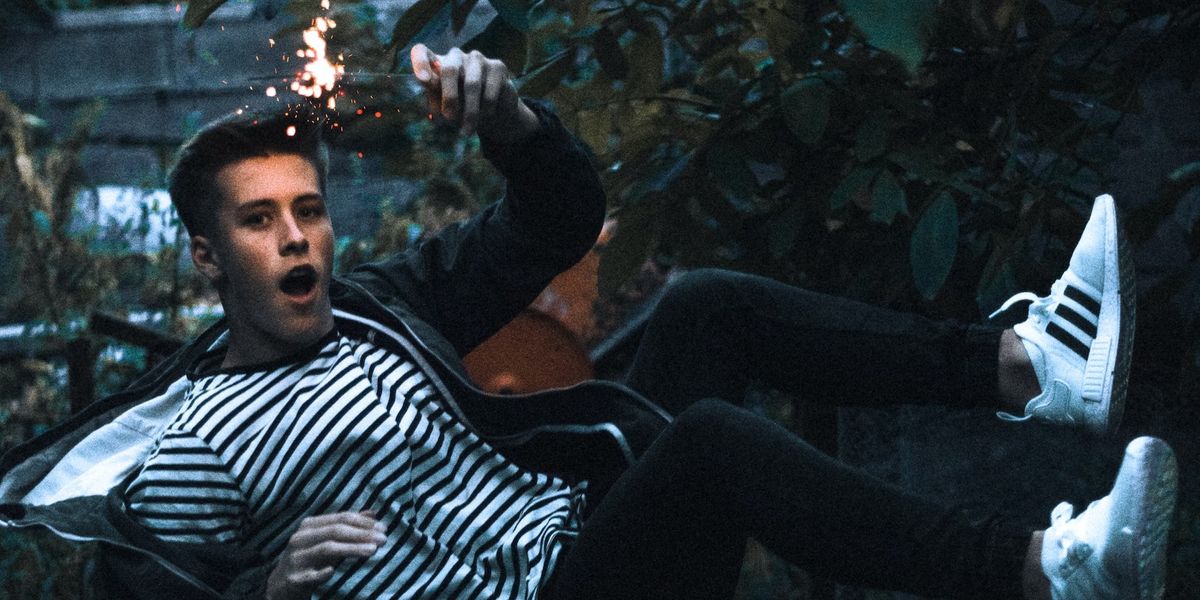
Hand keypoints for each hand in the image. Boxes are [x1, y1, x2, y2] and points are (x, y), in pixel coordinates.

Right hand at [265, 511, 385, 599]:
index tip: (383, 527)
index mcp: (310, 526)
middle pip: (335, 531)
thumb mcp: (328, 541)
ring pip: (326, 549)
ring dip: (351, 549)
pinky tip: (332, 571)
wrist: (281, 585)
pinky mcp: (293, 579)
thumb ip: (349, 527)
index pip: (340, 518)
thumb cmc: (311, 559)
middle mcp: (301, 538)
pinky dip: (321, 573)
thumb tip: (373, 513)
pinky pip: (309, 575)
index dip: (363, 522)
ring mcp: (295, 558)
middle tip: (383, 539)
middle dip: (362, 534)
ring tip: (372, 551)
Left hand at [409, 44, 539, 143]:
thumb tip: (436, 112)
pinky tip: (487, 116)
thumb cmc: (461, 107)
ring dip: (469, 112)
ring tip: (466, 131)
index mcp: (436, 64)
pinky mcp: (497, 67)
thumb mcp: (445, 106)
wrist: (492, 111)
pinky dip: (486, 109)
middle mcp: (455, 56)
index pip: (421, 52)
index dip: (420, 63)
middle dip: (449, 97)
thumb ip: (438, 102)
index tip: (424, 81)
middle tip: (449, 118)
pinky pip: (490, 91)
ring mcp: (477, 59)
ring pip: (472, 84)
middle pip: (449, 70)